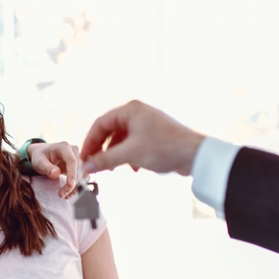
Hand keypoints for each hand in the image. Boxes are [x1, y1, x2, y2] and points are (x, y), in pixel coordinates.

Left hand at [28, 141, 81, 197]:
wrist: (42, 155)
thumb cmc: (40, 156)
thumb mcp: (39, 161)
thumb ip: (47, 167)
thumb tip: (56, 173)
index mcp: (64, 147)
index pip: (72, 160)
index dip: (72, 173)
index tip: (70, 185)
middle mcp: (74, 151)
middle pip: (79, 169)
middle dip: (72, 184)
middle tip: (61, 194)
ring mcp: (78, 159)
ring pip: (83, 174)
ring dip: (76, 187)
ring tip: (64, 195)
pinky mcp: (79, 167)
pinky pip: (82, 178)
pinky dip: (76, 187)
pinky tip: (69, 194)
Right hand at [80, 101, 205, 176]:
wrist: (194, 155)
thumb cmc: (165, 148)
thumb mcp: (130, 154)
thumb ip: (105, 159)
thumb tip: (86, 167)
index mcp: (130, 110)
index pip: (100, 124)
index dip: (89, 141)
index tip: (84, 158)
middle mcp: (137, 113)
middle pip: (110, 131)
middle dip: (102, 149)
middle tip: (95, 164)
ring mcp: (146, 124)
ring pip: (122, 139)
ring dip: (115, 154)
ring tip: (113, 169)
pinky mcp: (154, 135)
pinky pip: (134, 144)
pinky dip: (129, 156)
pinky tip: (134, 168)